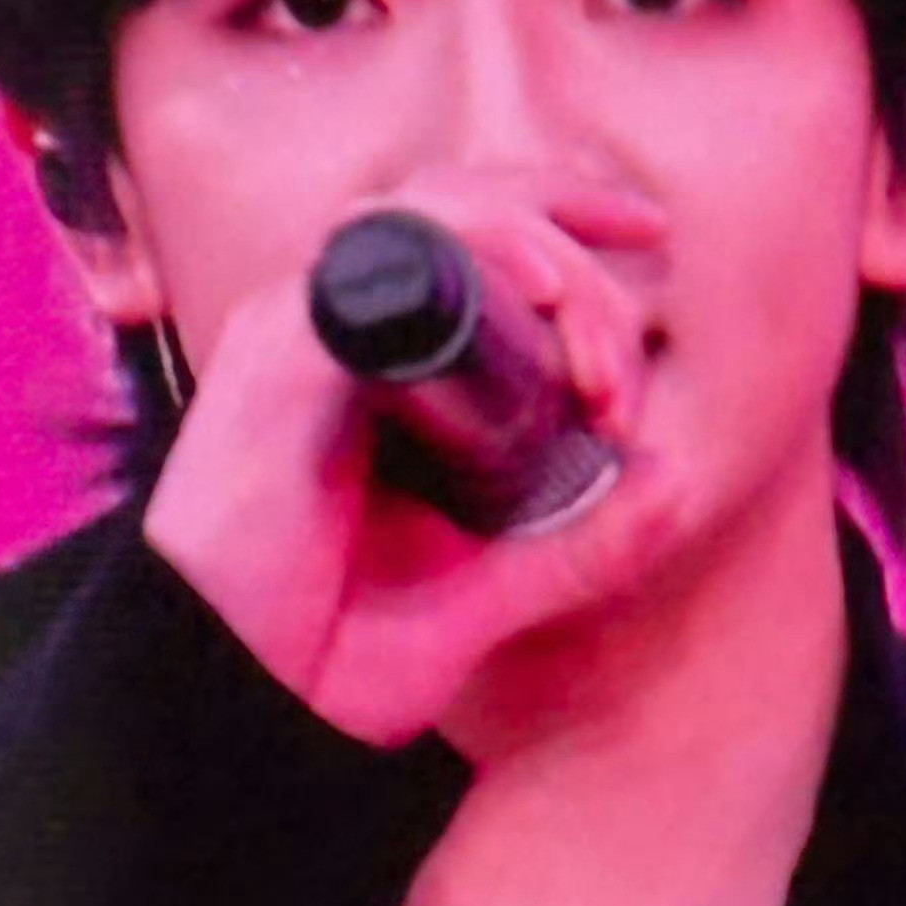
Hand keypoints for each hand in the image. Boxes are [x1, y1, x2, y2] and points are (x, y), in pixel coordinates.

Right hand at [144, 176, 691, 749]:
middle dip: (577, 237)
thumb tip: (677, 477)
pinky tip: (539, 292)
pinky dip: (477, 248)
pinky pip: (382, 251)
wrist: (228, 705)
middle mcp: (336, 328)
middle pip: (472, 200)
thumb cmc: (320, 651)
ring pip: (437, 204)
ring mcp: (302, 331)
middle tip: (620, 361)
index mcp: (377, 365)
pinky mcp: (283, 355)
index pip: (479, 237)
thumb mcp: (486, 597)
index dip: (574, 245)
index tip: (638, 339)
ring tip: (589, 321)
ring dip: (539, 239)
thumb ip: (578, 545)